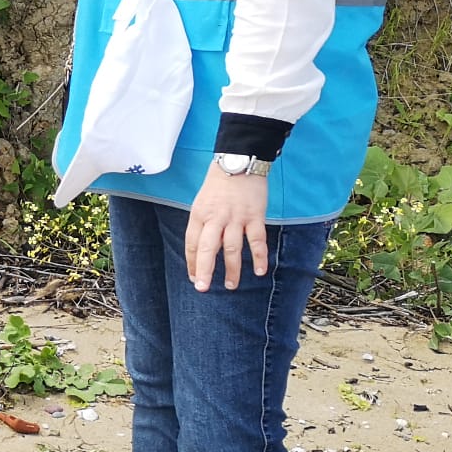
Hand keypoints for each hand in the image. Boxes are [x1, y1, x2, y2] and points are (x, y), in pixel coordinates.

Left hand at [185, 165, 270, 291]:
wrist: (238, 162)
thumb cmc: (218, 185)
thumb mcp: (201, 203)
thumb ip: (202, 225)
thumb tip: (202, 250)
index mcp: (199, 214)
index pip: (192, 243)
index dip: (192, 262)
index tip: (194, 278)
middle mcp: (216, 218)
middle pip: (208, 248)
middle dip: (204, 270)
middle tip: (203, 288)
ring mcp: (236, 217)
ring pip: (232, 247)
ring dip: (232, 269)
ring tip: (231, 285)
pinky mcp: (255, 215)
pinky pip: (257, 240)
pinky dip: (259, 256)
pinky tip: (259, 271)